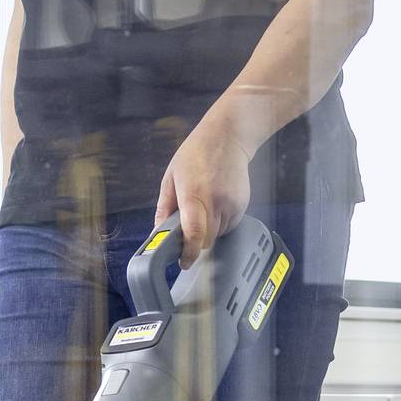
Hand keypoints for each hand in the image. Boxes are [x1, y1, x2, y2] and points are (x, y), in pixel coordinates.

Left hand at [155, 109, 253, 256]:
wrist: (227, 138)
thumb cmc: (196, 154)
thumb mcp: (171, 177)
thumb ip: (164, 207)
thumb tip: (158, 232)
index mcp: (193, 194)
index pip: (193, 233)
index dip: (188, 252)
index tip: (183, 262)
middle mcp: (215, 201)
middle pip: (206, 240)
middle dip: (195, 240)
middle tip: (187, 227)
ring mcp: (231, 204)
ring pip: (217, 235)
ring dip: (208, 230)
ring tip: (204, 206)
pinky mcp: (242, 206)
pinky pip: (228, 226)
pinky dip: (220, 222)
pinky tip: (215, 203)